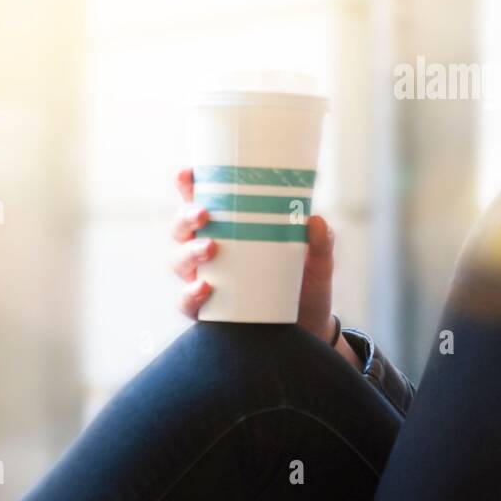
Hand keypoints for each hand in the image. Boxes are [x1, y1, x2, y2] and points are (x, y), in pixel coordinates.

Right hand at [170, 169, 349, 356]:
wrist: (310, 329)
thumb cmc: (306, 285)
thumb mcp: (319, 261)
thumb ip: (321, 241)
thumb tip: (314, 220)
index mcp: (232, 228)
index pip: (202, 200)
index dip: (188, 184)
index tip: (187, 171)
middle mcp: (211, 252)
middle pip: (182, 228)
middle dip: (185, 217)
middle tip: (204, 214)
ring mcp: (206, 280)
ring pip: (179, 261)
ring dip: (189, 252)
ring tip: (210, 249)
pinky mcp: (209, 312)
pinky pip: (187, 303)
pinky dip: (190, 295)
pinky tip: (205, 288)